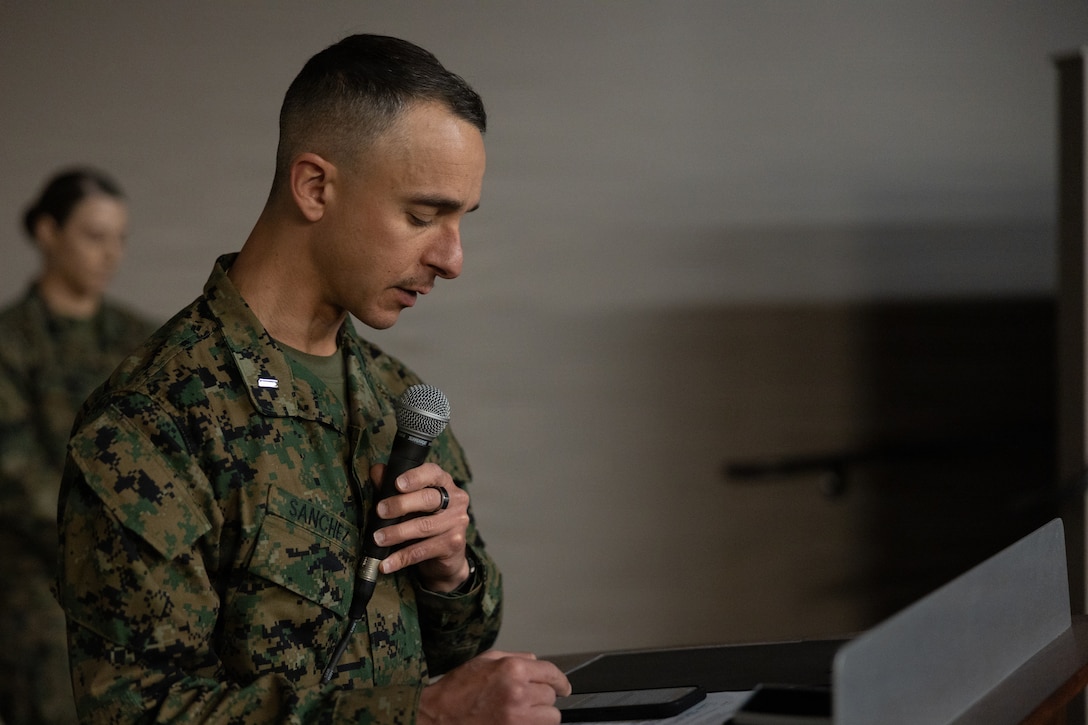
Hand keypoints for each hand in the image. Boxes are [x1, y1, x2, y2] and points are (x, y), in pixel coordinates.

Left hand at [369, 462, 470, 591]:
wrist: (446, 557)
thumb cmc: (424, 521)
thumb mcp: (409, 503)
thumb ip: (392, 486)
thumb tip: (376, 470)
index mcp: (444, 483)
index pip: (433, 473)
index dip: (415, 477)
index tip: (397, 484)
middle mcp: (456, 500)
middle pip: (429, 499)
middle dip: (401, 504)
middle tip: (379, 511)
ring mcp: (457, 522)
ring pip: (424, 526)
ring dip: (397, 533)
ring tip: (378, 539)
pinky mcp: (454, 544)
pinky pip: (423, 551)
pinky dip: (401, 558)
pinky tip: (386, 564)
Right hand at [418, 650, 571, 724]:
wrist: (438, 716)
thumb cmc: (457, 688)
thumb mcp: (485, 660)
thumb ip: (515, 658)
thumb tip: (535, 662)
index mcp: (513, 670)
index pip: (552, 673)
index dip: (560, 681)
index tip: (563, 687)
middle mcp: (519, 693)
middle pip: (551, 697)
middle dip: (542, 697)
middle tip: (526, 699)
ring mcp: (518, 718)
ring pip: (551, 718)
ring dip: (541, 715)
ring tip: (524, 713)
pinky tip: (517, 721)